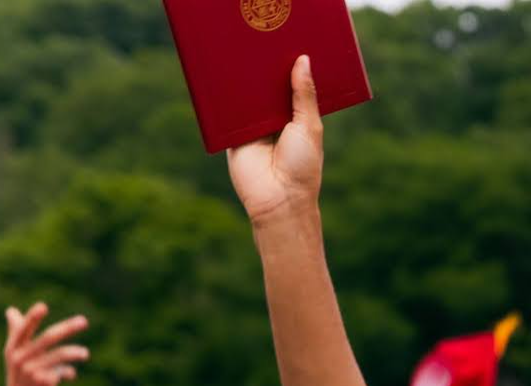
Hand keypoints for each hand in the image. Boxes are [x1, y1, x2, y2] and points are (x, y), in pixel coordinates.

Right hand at [0, 303, 89, 385]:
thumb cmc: (20, 377)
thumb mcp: (14, 355)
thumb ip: (15, 332)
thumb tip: (10, 310)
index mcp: (13, 349)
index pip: (23, 330)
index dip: (32, 318)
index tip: (43, 306)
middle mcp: (20, 359)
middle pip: (48, 338)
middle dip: (67, 328)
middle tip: (84, 321)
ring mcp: (32, 371)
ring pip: (59, 355)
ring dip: (75, 353)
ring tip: (85, 354)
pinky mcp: (43, 383)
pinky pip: (62, 371)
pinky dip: (68, 372)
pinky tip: (70, 375)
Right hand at [226, 55, 324, 228]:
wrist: (279, 199)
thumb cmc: (301, 166)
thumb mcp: (308, 126)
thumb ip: (303, 95)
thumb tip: (303, 60)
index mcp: (295, 115)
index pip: (289, 84)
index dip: (288, 66)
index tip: (285, 41)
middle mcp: (273, 118)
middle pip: (265, 86)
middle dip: (263, 68)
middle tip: (260, 41)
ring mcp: (252, 126)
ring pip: (245, 96)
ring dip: (243, 79)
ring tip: (241, 51)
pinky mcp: (233, 135)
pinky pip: (226, 112)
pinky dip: (224, 97)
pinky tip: (223, 75)